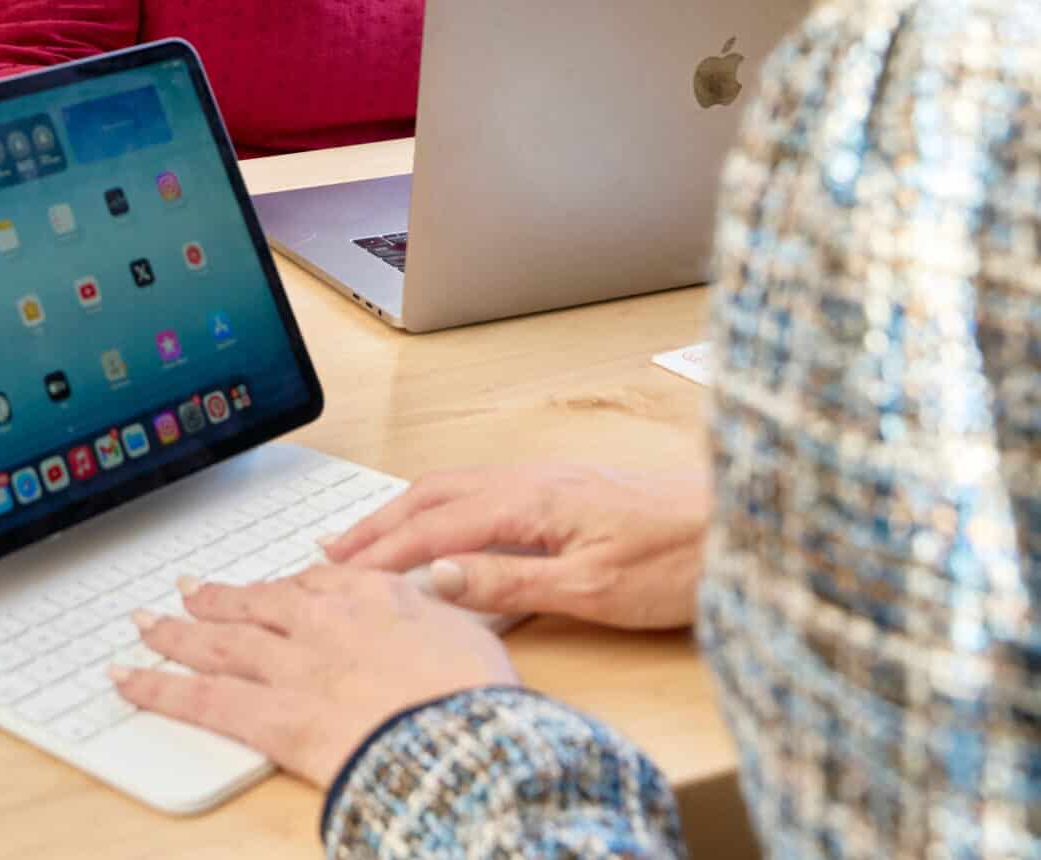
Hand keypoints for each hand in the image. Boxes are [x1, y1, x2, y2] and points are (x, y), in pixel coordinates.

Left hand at [112, 563, 517, 788]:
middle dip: (218, 597)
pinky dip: (157, 688)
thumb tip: (443, 610)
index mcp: (372, 597)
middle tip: (187, 590)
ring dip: (177, 631)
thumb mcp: (471, 638)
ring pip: (219, 640)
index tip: (271, 586)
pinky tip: (126, 679)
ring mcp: (291, 666)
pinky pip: (201, 700)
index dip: (285, 587)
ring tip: (148, 622)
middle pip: (257, 603)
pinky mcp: (270, 718)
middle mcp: (323, 622)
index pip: (317, 582)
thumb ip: (441, 616)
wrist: (460, 740)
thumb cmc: (475, 698)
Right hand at [323, 461, 707, 629]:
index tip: (341, 575)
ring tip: (367, 536)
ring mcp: (547, 478)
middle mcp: (531, 478)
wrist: (736, 524)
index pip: (434, 525)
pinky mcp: (565, 488)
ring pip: (454, 486)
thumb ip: (509, 581)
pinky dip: (439, 506)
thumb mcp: (590, 589)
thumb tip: (436, 576)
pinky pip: (479, 488)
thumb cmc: (676, 559)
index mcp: (530, 500)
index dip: (383, 553)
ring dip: (404, 511)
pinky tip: (439, 524)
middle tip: (331, 552)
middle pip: (433, 494)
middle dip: (377, 523)